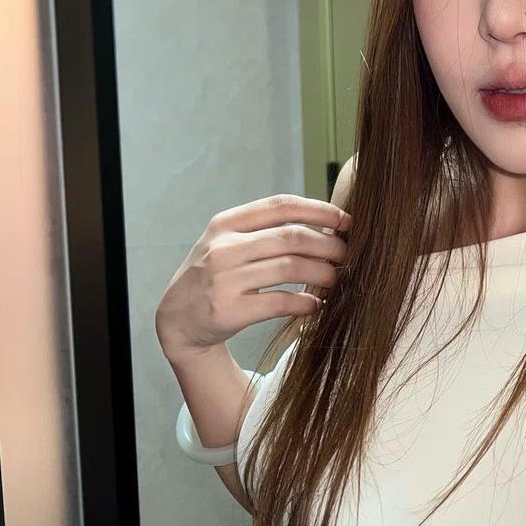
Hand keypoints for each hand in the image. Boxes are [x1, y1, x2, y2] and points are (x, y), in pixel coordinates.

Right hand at [155, 193, 350, 360]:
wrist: (177, 320)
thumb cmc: (214, 276)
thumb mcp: (226, 243)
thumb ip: (265, 231)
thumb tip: (326, 227)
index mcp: (226, 224)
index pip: (281, 205)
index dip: (319, 210)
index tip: (346, 221)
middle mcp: (223, 247)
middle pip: (292, 237)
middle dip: (329, 246)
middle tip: (348, 256)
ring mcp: (224, 278)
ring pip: (291, 268)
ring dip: (323, 274)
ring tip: (336, 281)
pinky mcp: (229, 310)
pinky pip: (280, 302)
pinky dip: (305, 303)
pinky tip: (315, 305)